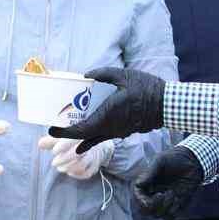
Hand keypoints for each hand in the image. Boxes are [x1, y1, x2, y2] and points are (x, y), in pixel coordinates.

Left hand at [37, 136, 111, 179]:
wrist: (96, 143)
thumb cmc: (76, 140)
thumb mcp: (64, 137)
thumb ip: (52, 141)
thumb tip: (40, 144)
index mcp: (82, 134)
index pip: (74, 138)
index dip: (64, 145)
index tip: (54, 151)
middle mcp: (89, 145)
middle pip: (78, 153)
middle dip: (64, 159)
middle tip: (54, 163)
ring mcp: (93, 156)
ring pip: (82, 164)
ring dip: (69, 167)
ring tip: (60, 168)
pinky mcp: (95, 165)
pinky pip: (88, 172)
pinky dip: (78, 174)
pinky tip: (70, 172)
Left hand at [48, 66, 165, 150]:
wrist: (166, 105)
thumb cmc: (146, 89)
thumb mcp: (124, 75)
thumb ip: (103, 73)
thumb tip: (86, 75)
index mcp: (107, 115)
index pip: (81, 129)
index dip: (64, 132)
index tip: (52, 128)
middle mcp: (110, 128)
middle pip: (83, 136)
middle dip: (67, 134)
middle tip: (54, 128)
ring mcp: (116, 132)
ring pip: (92, 139)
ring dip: (77, 136)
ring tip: (65, 130)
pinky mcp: (122, 132)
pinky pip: (102, 138)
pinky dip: (89, 141)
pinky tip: (81, 145)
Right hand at [132, 146, 204, 218]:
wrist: (194, 161)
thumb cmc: (175, 158)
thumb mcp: (161, 161)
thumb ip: (149, 172)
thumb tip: (138, 184)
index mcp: (147, 183)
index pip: (138, 196)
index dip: (141, 201)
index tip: (150, 199)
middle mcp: (153, 193)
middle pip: (145, 210)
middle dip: (153, 206)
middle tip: (162, 194)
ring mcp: (164, 201)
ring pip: (158, 214)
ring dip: (165, 206)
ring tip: (172, 192)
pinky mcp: (176, 205)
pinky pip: (171, 215)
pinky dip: (174, 208)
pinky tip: (178, 197)